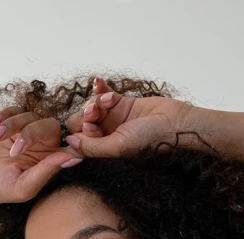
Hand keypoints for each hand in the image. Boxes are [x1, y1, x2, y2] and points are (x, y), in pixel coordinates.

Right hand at [0, 110, 83, 208]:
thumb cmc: (0, 189)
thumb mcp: (24, 186)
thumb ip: (47, 171)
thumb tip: (74, 157)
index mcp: (50, 161)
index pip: (69, 146)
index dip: (71, 140)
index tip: (65, 142)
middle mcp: (42, 145)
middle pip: (49, 125)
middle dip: (30, 132)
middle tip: (13, 150)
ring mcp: (26, 132)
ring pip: (29, 116)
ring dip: (11, 125)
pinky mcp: (11, 124)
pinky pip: (14, 110)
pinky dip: (4, 114)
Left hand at [60, 75, 200, 158]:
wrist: (173, 122)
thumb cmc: (149, 140)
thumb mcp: (118, 146)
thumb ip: (92, 147)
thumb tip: (70, 142)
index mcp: (104, 150)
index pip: (80, 141)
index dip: (81, 131)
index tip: (93, 127)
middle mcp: (107, 135)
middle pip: (83, 122)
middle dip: (87, 114)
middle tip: (96, 111)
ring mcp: (113, 119)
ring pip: (92, 106)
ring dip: (97, 101)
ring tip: (109, 100)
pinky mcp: (121, 103)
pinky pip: (103, 94)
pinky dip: (100, 88)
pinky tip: (98, 82)